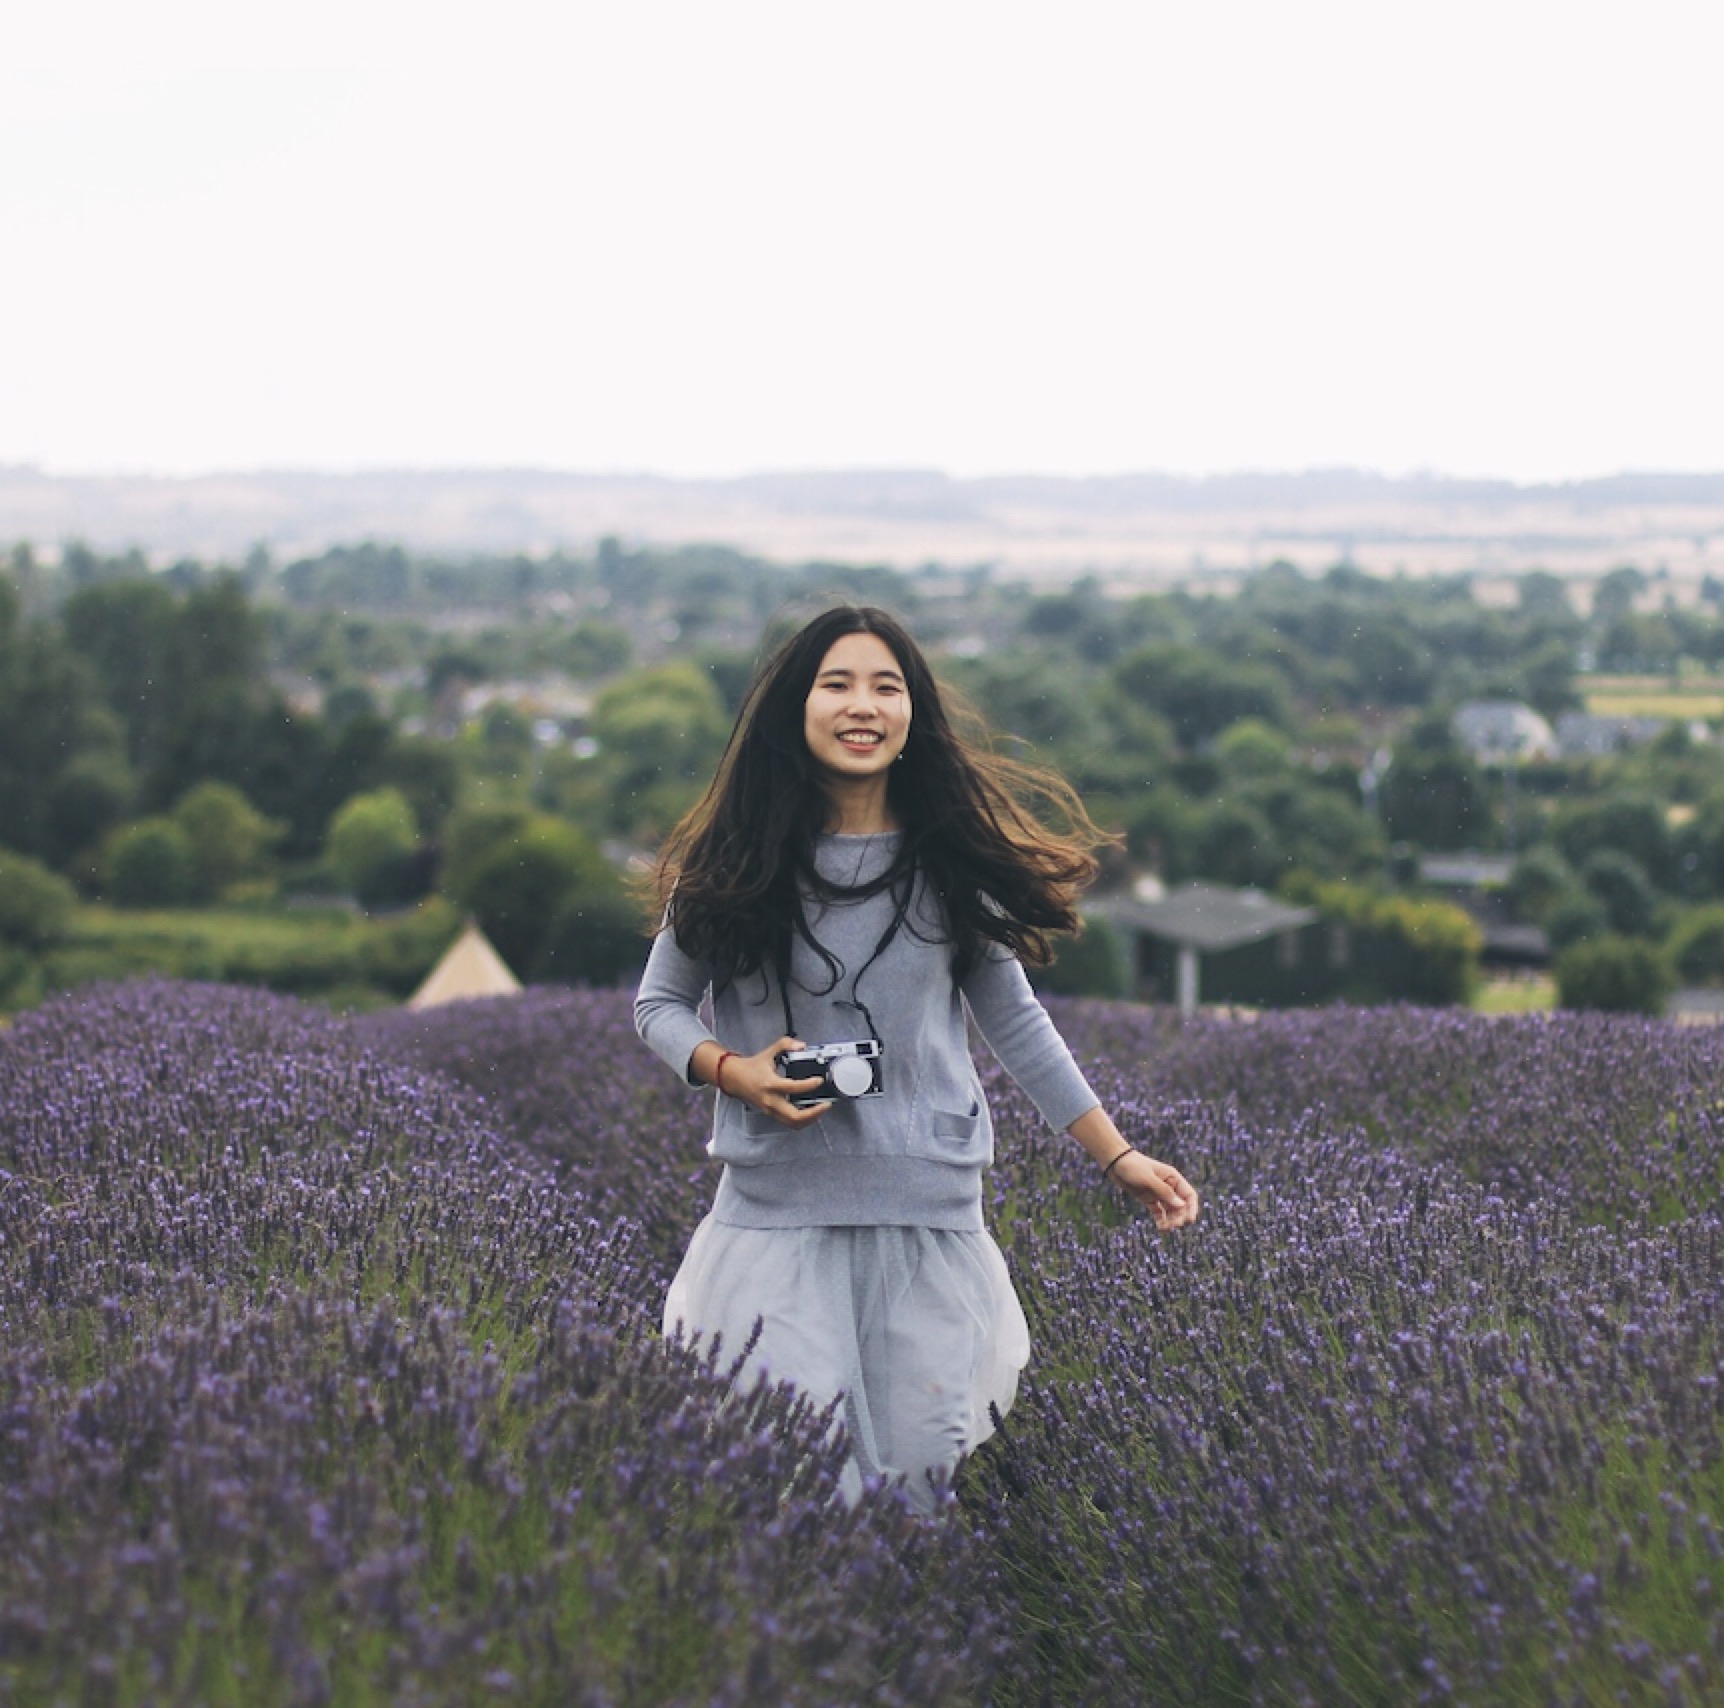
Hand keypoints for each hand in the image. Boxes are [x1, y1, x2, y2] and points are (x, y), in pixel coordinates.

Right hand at [715, 1037, 831, 1128]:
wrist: (734, 1078)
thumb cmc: (752, 1067)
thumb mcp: (768, 1052)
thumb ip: (785, 1044)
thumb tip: (801, 1045)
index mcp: (770, 1083)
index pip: (793, 1087)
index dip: (809, 1085)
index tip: (819, 1080)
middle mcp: (771, 1100)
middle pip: (794, 1116)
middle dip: (814, 1113)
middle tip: (826, 1105)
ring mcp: (770, 1110)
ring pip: (793, 1123)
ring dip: (810, 1119)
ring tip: (821, 1109)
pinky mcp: (771, 1114)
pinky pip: (789, 1122)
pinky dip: (802, 1120)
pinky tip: (810, 1112)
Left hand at [1108, 1151, 1200, 1230]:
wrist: (1114, 1163)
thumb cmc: (1132, 1166)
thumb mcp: (1148, 1178)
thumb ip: (1164, 1192)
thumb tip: (1182, 1205)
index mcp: (1173, 1178)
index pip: (1189, 1195)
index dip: (1192, 1208)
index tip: (1190, 1220)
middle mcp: (1169, 1186)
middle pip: (1181, 1206)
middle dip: (1180, 1217)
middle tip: (1174, 1225)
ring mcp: (1159, 1193)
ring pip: (1171, 1211)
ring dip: (1171, 1220)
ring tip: (1165, 1228)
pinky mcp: (1149, 1199)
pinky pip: (1159, 1212)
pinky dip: (1161, 1220)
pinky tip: (1160, 1227)